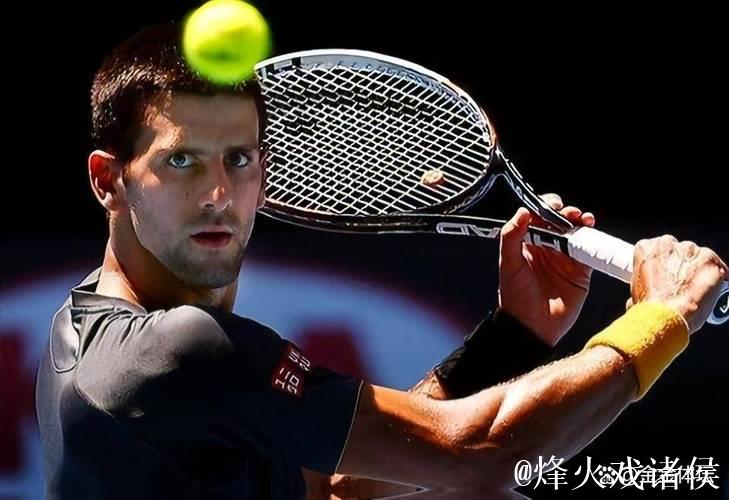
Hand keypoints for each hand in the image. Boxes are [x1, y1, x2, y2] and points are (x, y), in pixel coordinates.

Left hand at [499, 194, 594, 344]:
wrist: (533, 327)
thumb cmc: (516, 298)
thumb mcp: (509, 264)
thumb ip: (511, 236)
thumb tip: (522, 211)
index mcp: (528, 243)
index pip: (539, 216)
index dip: (547, 207)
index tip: (552, 204)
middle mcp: (547, 248)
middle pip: (561, 221)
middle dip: (567, 213)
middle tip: (570, 214)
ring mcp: (565, 258)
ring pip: (577, 233)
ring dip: (582, 223)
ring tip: (583, 220)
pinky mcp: (581, 271)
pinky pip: (590, 252)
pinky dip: (594, 242)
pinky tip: (592, 236)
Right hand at [630, 235, 726, 332]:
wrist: (664, 317)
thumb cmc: (648, 307)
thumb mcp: (635, 290)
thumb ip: (644, 279)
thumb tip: (648, 289)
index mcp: (646, 248)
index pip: (658, 247)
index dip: (664, 261)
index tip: (665, 272)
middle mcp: (668, 244)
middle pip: (679, 249)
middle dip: (681, 264)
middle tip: (680, 282)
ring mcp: (690, 251)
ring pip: (699, 255)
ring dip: (698, 269)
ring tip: (695, 289)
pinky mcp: (709, 261)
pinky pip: (717, 266)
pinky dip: (716, 276)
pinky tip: (711, 289)